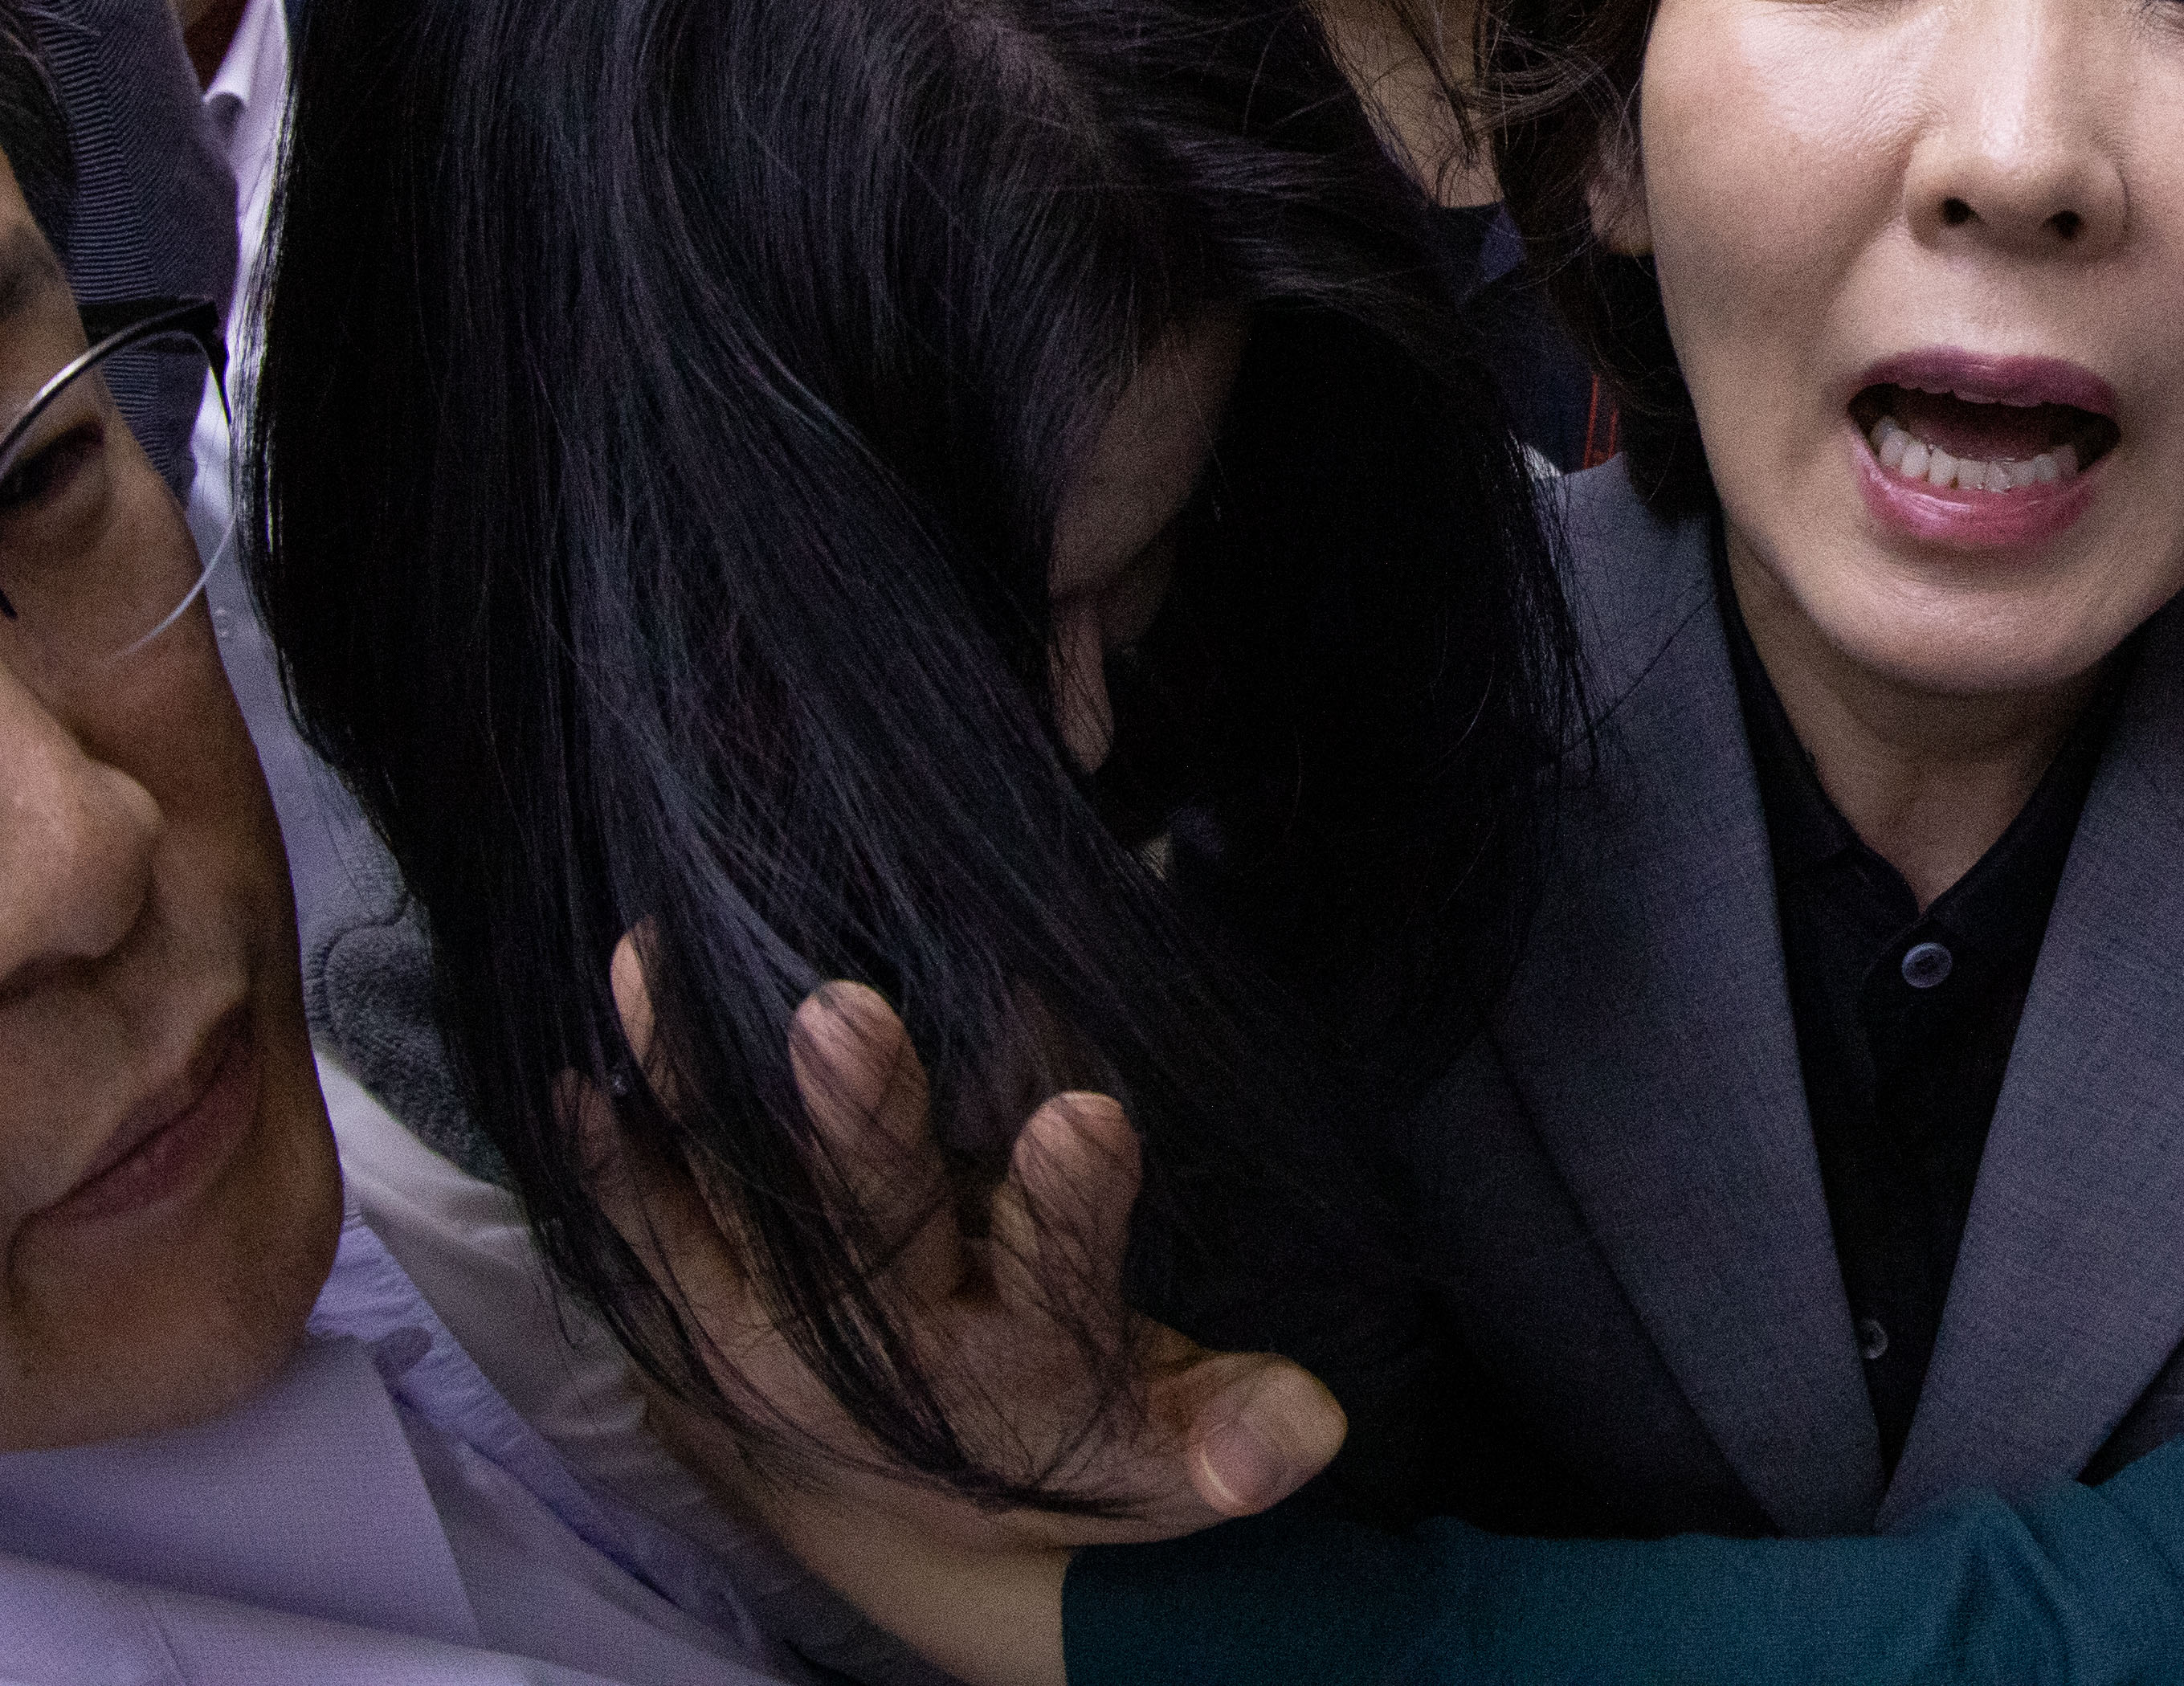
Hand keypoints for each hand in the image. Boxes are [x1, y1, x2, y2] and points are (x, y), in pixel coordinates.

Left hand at [574, 942, 1339, 1684]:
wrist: (939, 1504)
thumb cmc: (1087, 1422)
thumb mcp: (1178, 1445)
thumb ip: (1240, 1425)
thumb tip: (1311, 1430)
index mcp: (1031, 1370)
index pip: (1063, 1281)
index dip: (1070, 1209)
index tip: (1082, 1114)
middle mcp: (894, 1363)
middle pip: (880, 1243)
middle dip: (861, 1131)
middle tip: (840, 1016)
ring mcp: (783, 1351)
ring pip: (737, 1221)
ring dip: (695, 1103)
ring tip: (655, 979)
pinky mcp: (705, 1328)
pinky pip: (647, 1241)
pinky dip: (611, 1161)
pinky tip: (573, 1072)